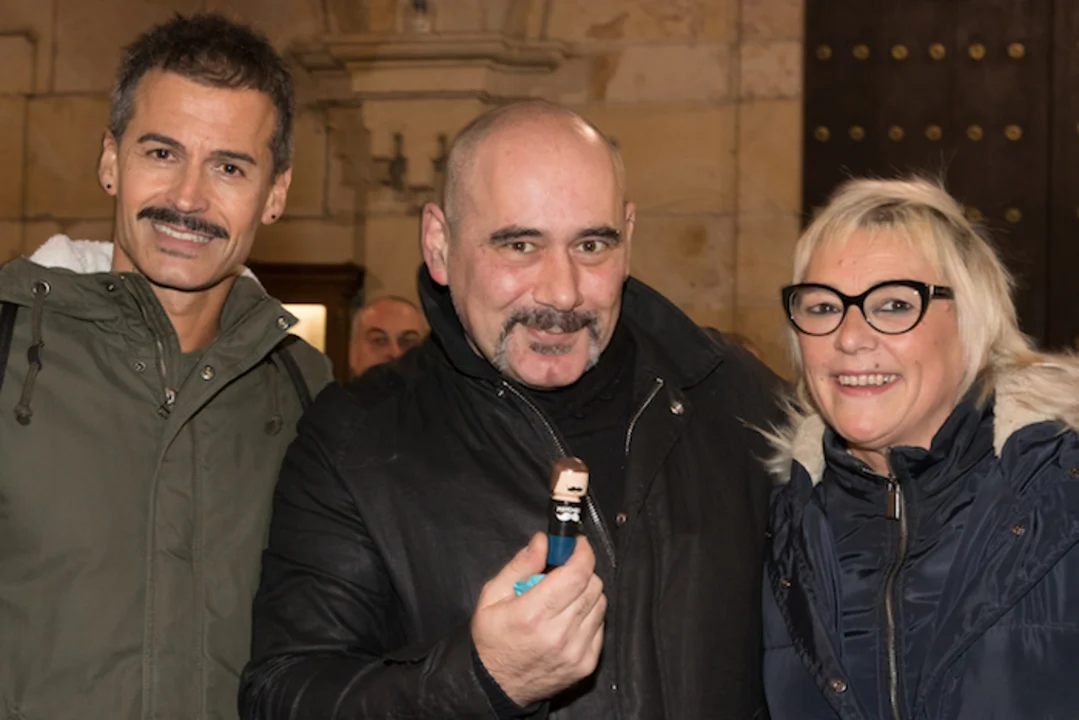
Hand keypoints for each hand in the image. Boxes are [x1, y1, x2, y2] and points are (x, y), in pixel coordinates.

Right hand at [471, 533, 605, 706]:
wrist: (498, 686)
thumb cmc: (492, 640)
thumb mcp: (492, 596)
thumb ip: (520, 565)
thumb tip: (543, 541)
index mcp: (533, 614)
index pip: (576, 574)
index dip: (582, 552)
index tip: (577, 545)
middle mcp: (558, 634)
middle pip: (592, 585)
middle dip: (581, 570)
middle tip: (563, 572)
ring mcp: (576, 651)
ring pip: (600, 603)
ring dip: (586, 593)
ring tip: (563, 598)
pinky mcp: (586, 663)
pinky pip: (601, 626)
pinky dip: (589, 616)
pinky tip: (568, 619)